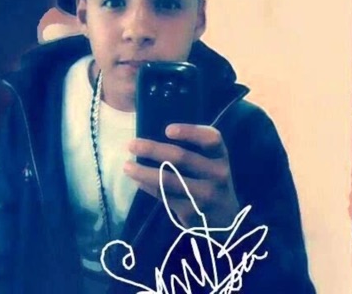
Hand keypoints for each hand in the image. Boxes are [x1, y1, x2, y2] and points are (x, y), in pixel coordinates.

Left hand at [124, 124, 239, 227]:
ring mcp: (205, 195)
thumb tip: (153, 133)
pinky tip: (138, 180)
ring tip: (126, 166)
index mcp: (220, 156)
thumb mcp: (210, 162)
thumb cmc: (210, 180)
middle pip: (182, 158)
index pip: (210, 139)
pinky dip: (148, 186)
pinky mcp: (192, 212)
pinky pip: (164, 196)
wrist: (225, 220)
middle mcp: (217, 174)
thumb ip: (193, 149)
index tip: (167, 130)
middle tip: (131, 144)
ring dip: (143, 171)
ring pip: (168, 180)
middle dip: (153, 149)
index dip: (190, 132)